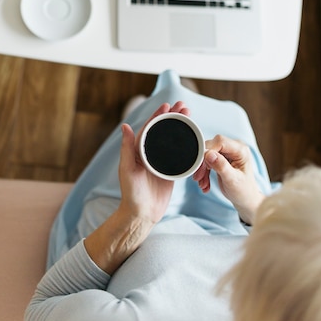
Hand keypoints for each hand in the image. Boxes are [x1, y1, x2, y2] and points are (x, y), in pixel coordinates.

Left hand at [84, 101, 190, 274]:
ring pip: (172, 139)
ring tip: (190, 115)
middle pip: (163, 130)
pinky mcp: (171, 170)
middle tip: (184, 106)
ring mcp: (161, 161)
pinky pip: (180, 153)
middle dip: (173, 116)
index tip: (167, 105)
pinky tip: (195, 137)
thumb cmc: (131, 193)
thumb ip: (127, 148)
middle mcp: (150, 153)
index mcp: (138, 150)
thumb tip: (125, 126)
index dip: (158, 115)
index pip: (150, 127)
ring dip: (181, 127)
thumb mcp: (127, 169)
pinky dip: (187, 143)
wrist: (142, 215)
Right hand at [193, 135, 264, 224]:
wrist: (245, 199)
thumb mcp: (232, 180)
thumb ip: (221, 166)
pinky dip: (204, 171)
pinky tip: (205, 183)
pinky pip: (208, 160)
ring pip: (208, 154)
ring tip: (202, 183)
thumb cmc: (243, 191)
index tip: (200, 165)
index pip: (220, 142)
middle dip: (203, 163)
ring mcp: (228, 153)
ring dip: (202, 169)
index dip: (207, 150)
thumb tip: (209, 154)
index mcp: (240, 150)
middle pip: (212, 147)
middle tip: (198, 177)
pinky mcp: (222, 158)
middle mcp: (234, 148)